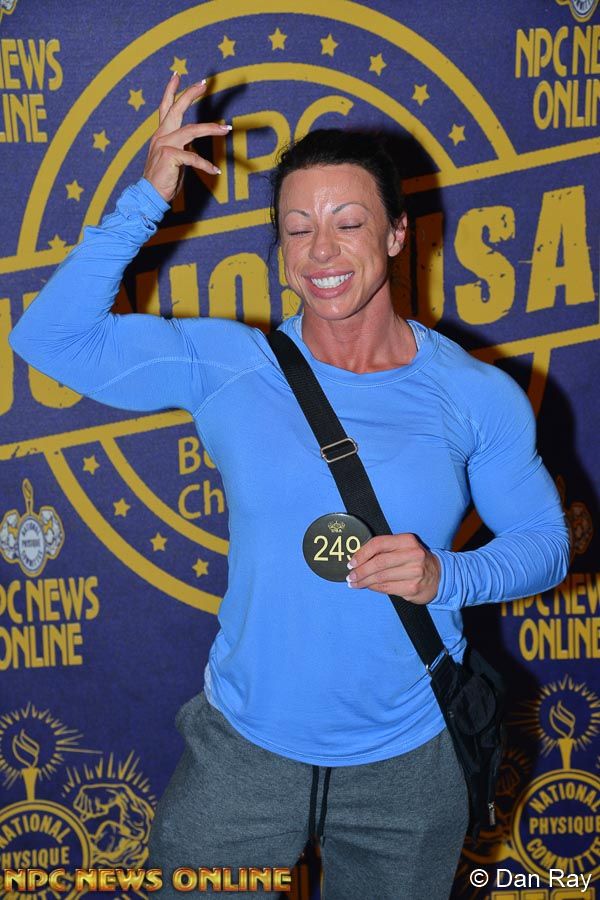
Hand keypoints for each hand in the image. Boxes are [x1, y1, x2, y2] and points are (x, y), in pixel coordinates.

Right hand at [143, 73, 229, 201]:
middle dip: (190, 94)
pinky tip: (215, 171)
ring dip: (211, 129)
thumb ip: (181, 148)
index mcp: (160, 135)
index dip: (171, 91)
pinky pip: (193, 157)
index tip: (177, 76)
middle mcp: (161, 136)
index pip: (165, 108)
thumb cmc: (163, 180)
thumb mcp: (173, 160)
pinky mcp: (170, 156)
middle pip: (176, 109)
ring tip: (226, 129)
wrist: (149, 195)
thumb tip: (192, 144)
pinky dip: (206, 165)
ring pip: (192, 130)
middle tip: (203, 83)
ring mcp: (164, 144)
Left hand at [346, 533, 440, 603]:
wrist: (438, 576)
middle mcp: (413, 555)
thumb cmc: (414, 560)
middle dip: (361, 571)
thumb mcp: (403, 548)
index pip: (378, 544)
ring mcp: (414, 572)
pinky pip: (387, 588)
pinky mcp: (413, 588)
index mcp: (407, 540)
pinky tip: (368, 586)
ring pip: (381, 577)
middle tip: (350, 576)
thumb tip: (358, 558)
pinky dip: (374, 588)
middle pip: (379, 562)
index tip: (352, 562)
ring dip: (364, 581)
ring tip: (355, 583)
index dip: (362, 553)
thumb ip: (384, 550)